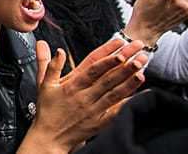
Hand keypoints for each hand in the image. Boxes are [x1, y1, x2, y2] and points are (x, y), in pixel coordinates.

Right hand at [24, 39, 146, 151]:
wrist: (49, 137)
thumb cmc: (47, 111)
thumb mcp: (44, 86)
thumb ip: (50, 66)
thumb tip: (58, 50)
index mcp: (72, 87)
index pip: (92, 71)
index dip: (106, 61)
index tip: (119, 52)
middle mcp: (84, 98)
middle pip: (108, 80)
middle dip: (125, 67)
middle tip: (138, 56)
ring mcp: (93, 111)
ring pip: (114, 95)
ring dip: (129, 83)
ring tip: (142, 71)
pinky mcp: (99, 123)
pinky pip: (116, 113)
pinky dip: (129, 104)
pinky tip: (141, 96)